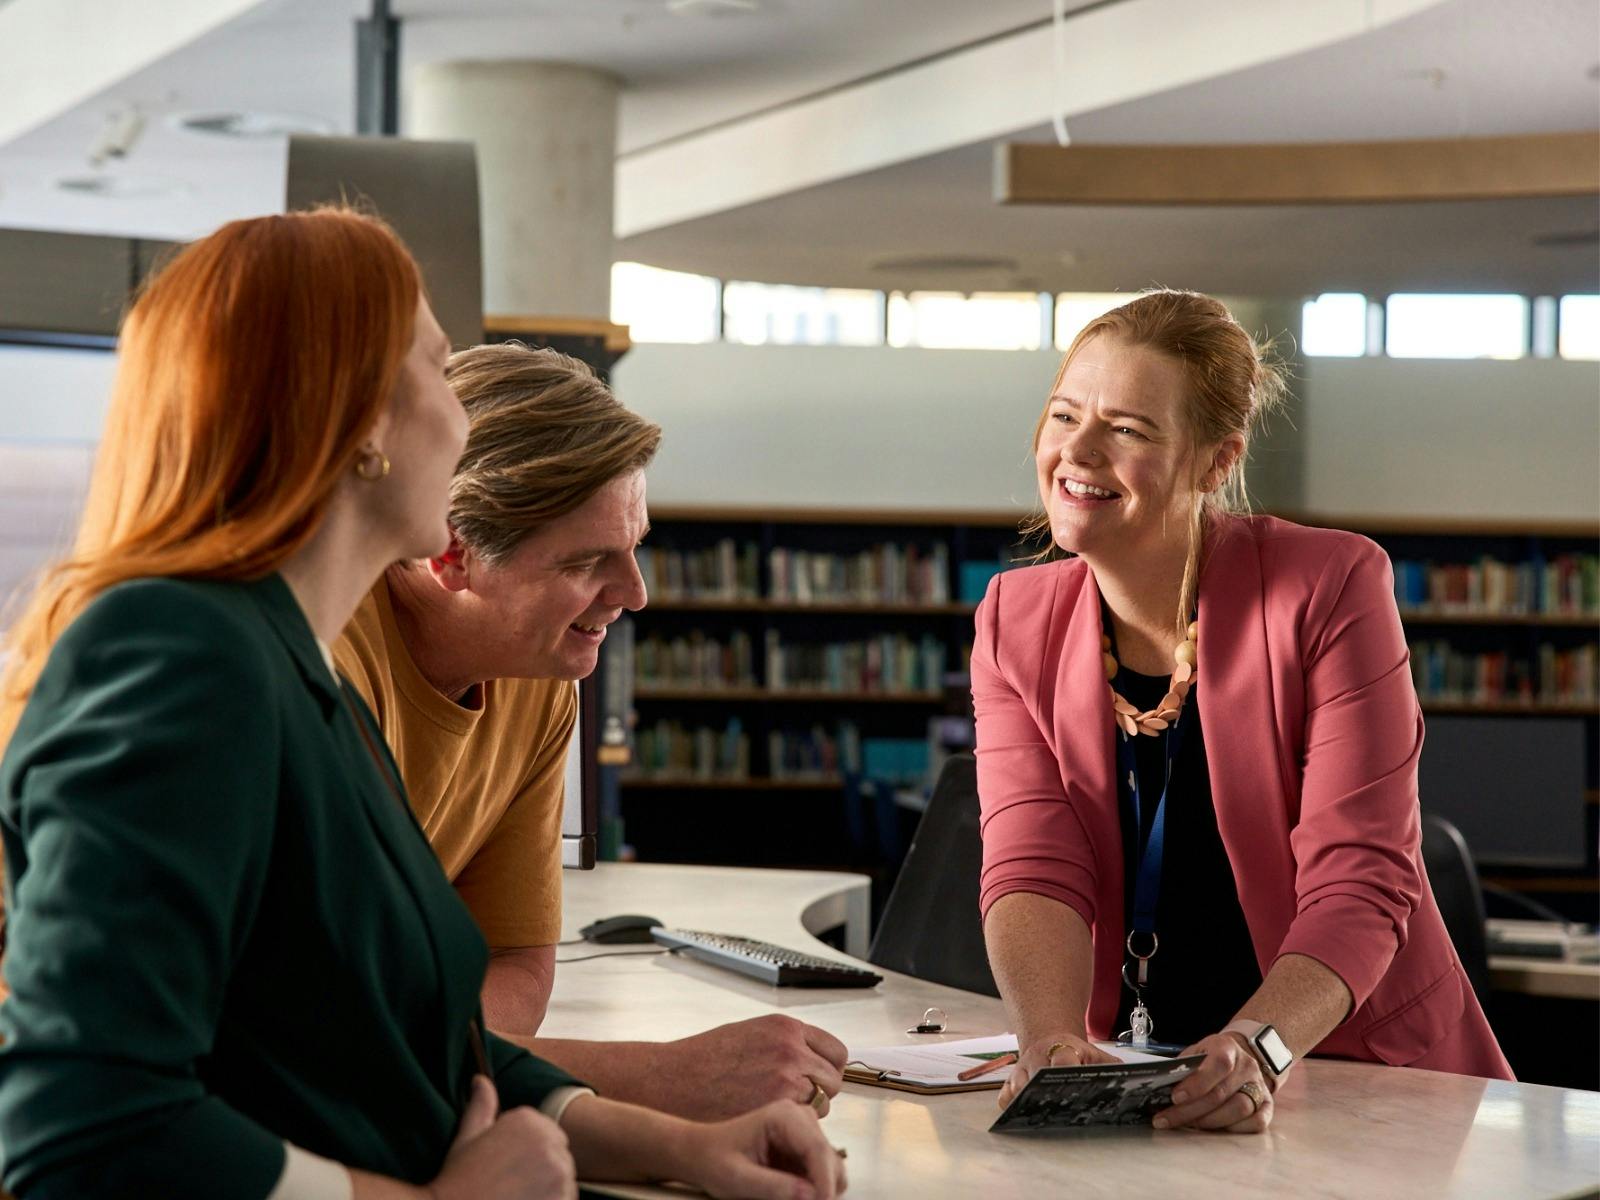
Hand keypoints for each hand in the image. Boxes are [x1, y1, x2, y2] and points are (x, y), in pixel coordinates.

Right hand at [428, 1075, 577, 1199]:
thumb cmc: (459, 1179)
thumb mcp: (467, 1136)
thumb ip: (481, 1105)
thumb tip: (480, 1079)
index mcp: (527, 1120)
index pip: (546, 1133)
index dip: (527, 1152)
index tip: (506, 1167)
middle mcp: (548, 1140)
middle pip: (558, 1153)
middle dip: (541, 1168)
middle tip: (511, 1184)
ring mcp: (558, 1170)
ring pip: (563, 1177)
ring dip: (548, 1187)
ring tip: (517, 1195)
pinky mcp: (563, 1198)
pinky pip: (567, 1198)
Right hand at [655, 1015, 847, 1119]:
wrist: (673, 1081)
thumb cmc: (704, 1061)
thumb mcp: (750, 1034)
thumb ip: (785, 1043)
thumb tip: (811, 1057)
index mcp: (785, 1028)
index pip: (835, 1051)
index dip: (828, 1069)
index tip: (819, 1079)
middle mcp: (791, 1049)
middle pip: (833, 1079)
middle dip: (819, 1091)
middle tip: (796, 1099)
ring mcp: (786, 1078)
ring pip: (822, 1104)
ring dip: (807, 1110)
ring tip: (775, 1109)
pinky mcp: (777, 1106)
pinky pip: (804, 1120)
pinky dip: (793, 1123)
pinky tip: (769, 1118)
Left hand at [680, 1100, 847, 1199]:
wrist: (703, 1153)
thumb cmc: (715, 1160)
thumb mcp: (738, 1179)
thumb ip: (774, 1187)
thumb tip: (811, 1196)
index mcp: (784, 1116)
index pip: (817, 1149)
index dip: (824, 1182)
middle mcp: (801, 1119)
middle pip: (830, 1160)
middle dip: (823, 1189)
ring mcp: (806, 1134)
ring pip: (832, 1169)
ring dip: (820, 1191)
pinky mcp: (805, 1151)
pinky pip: (822, 1176)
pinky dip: (815, 1192)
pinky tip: (794, 1197)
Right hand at [996, 1033, 1118, 1108]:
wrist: (1048, 1038)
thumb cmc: (1074, 1051)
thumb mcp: (1094, 1052)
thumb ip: (1110, 1065)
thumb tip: (1132, 1080)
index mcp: (1060, 1047)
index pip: (1062, 1058)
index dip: (1065, 1069)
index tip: (1071, 1081)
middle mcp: (1036, 1057)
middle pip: (1037, 1077)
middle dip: (1046, 1093)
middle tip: (1059, 1110)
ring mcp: (1020, 1070)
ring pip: (1018, 1088)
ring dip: (1028, 1102)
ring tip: (1041, 1116)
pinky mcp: (1009, 1081)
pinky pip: (1004, 1097)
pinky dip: (1010, 1106)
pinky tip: (1021, 1115)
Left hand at [1153, 1032, 1272, 1133]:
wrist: (1240, 1055)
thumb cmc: (1209, 1057)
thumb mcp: (1194, 1053)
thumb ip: (1182, 1068)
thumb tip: (1159, 1088)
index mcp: (1227, 1047)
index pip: (1218, 1064)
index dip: (1197, 1083)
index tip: (1175, 1098)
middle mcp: (1247, 1065)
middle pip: (1221, 1093)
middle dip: (1190, 1110)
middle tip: (1167, 1119)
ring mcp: (1260, 1085)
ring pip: (1239, 1109)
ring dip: (1209, 1122)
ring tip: (1187, 1125)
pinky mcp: (1267, 1105)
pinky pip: (1256, 1123)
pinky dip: (1233, 1129)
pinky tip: (1213, 1130)